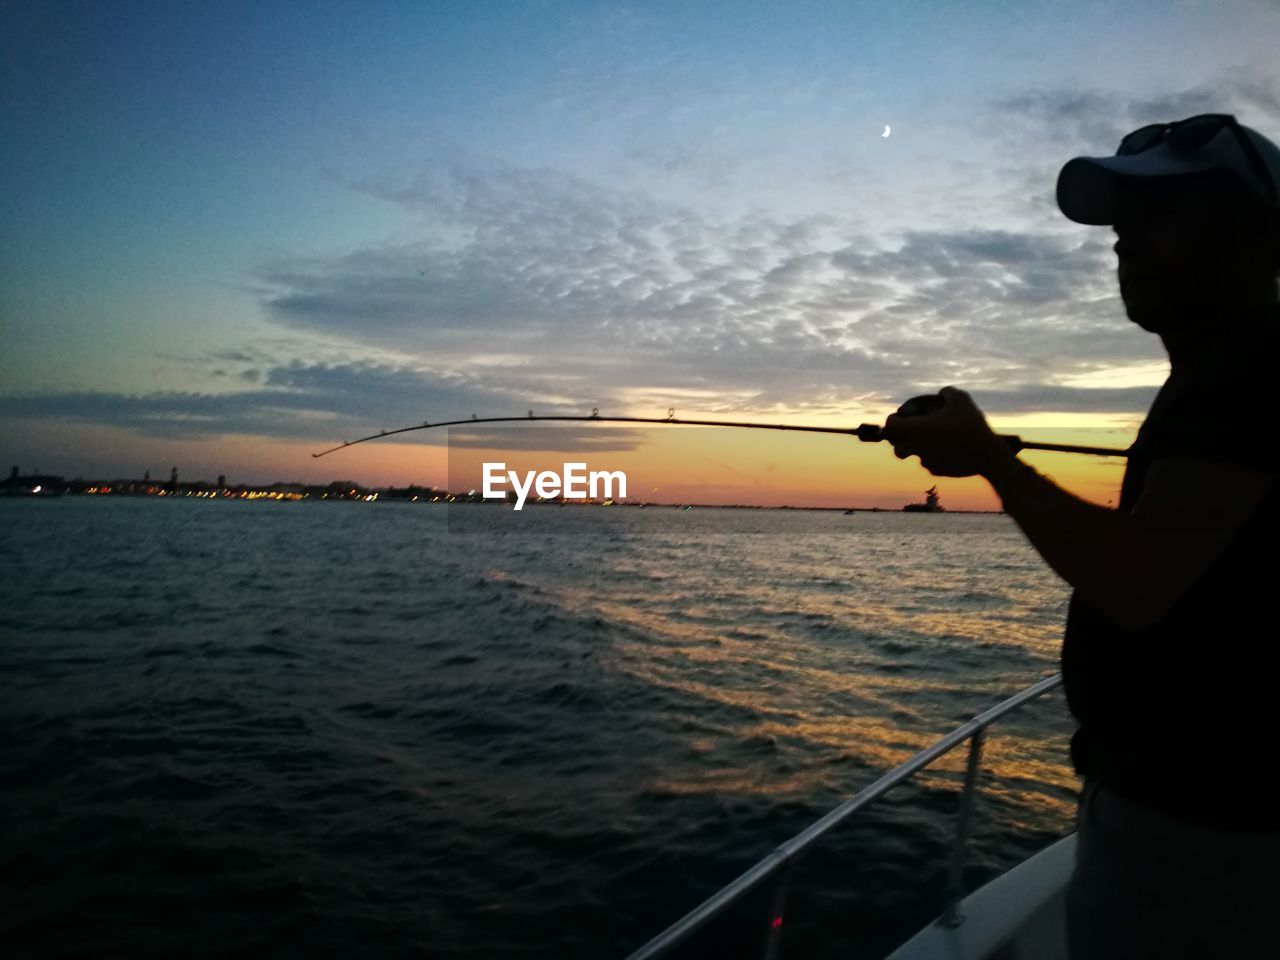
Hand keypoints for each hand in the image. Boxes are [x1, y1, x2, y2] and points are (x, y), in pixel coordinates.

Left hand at [881, 386, 1008, 477]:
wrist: (987, 454)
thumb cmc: (972, 425)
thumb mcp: (961, 399)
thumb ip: (947, 392)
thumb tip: (942, 393)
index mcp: (918, 430)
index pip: (891, 427)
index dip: (892, 420)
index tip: (898, 417)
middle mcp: (918, 448)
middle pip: (897, 450)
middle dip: (899, 442)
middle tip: (908, 434)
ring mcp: (928, 462)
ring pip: (916, 458)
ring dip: (920, 450)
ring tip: (933, 440)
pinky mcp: (940, 471)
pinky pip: (931, 465)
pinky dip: (935, 458)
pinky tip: (947, 450)